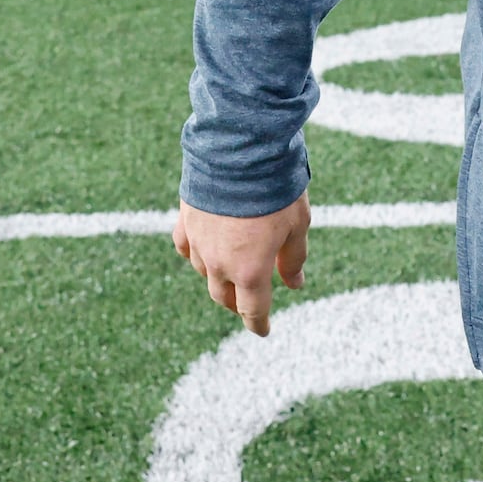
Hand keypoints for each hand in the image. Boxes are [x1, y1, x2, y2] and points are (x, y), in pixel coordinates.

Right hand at [173, 194, 309, 335]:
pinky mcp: (185, 220)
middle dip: (237, 303)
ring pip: (204, 273)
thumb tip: (294, 284)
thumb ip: (293, 259)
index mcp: (250, 271)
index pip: (252, 310)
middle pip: (225, 295)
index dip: (258, 323)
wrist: (239, 151)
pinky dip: (196, 254)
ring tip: (230, 274)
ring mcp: (198, 243)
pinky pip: (187, 247)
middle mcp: (219, 264)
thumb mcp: (297, 225)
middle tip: (248, 303)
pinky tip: (203, 251)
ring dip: (218, 279)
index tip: (262, 330)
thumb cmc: (276, 188)